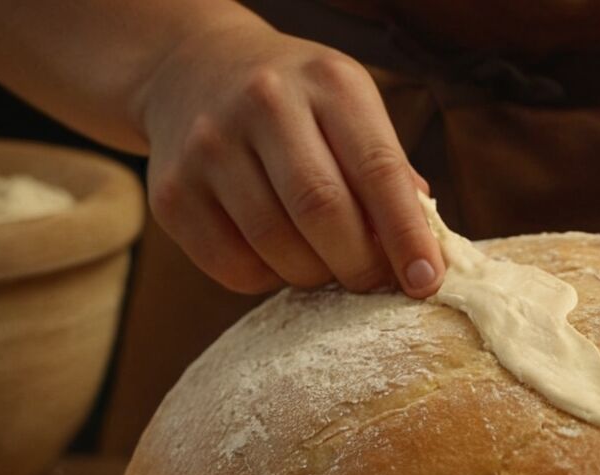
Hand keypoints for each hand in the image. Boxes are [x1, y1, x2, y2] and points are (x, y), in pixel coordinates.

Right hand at [139, 20, 442, 296]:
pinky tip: (278, 257)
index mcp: (329, 83)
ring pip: (277, 246)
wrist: (193, 68)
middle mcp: (265, 103)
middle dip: (359, 264)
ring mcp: (210, 146)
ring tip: (327, 266)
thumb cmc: (300, 106)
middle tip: (372, 282)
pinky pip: (233, 266)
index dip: (407, 236)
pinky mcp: (173, 192)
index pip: (378, 169)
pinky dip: (267, 279)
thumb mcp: (352, 110)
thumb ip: (390, 174)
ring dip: (314, 275)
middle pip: (323, 211)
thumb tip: (426, 252)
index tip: (426, 281)